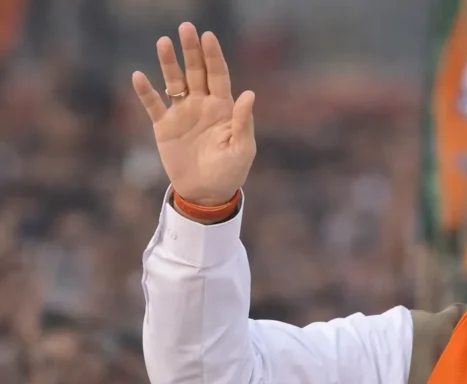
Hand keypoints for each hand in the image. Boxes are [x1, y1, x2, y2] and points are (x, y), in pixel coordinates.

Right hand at [131, 23, 255, 205]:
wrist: (207, 193)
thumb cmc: (230, 171)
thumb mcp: (242, 149)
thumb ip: (243, 121)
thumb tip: (249, 94)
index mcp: (223, 108)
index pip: (218, 75)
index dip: (213, 56)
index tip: (208, 36)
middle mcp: (202, 105)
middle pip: (196, 71)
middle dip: (191, 50)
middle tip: (186, 28)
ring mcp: (182, 113)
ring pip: (174, 82)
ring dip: (169, 63)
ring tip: (163, 42)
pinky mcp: (164, 127)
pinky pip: (153, 105)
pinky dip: (146, 92)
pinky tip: (139, 76)